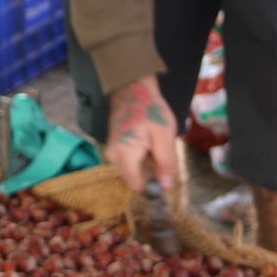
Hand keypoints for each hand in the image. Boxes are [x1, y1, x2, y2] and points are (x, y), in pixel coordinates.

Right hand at [104, 74, 178, 191]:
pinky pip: (126, 163)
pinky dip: (138, 158)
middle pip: (134, 180)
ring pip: (131, 172)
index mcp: (125, 155)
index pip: (137, 187)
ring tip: (153, 146)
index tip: (165, 172)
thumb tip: (166, 187)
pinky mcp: (112, 148)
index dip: (153, 186)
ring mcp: (110, 152)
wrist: (131, 89)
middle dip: (150, 174)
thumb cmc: (150, 109)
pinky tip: (146, 143)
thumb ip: (165, 162)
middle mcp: (113, 157)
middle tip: (160, 153)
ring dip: (145, 166)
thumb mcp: (164, 134)